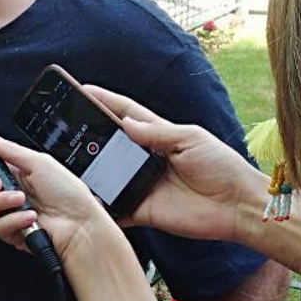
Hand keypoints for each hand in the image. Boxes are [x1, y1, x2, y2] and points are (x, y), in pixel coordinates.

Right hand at [0, 128, 109, 260]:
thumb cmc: (68, 193)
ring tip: (22, 200)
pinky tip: (30, 217)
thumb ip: (8, 149)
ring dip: (0, 202)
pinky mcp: (11, 233)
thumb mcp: (39, 162)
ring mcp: (8, 213)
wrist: (80, 225)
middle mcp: (7, 191)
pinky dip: (13, 221)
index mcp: (13, 171)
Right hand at [80, 87, 265, 243]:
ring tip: (65, 161)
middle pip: (111, 144)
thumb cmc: (222, 167)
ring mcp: (142, 185)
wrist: (237, 206)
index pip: (125, 114)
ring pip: (108, 175)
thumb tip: (127, 124)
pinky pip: (116, 208)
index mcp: (160, 136)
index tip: (82, 90)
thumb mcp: (192, 139)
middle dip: (88, 135)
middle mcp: (147, 159)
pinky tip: (83, 199)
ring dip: (89, 169)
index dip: (104, 102)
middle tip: (63, 128)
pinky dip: (101, 206)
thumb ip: (158, 133)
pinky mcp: (143, 210)